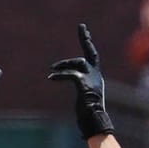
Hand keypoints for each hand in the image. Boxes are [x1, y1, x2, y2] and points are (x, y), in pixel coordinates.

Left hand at [47, 23, 114, 138]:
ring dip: (64, 64)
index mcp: (96, 77)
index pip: (93, 57)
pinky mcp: (84, 84)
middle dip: (85, 39)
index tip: (85, 32)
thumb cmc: (89, 115)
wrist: (94, 121)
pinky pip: (70, 75)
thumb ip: (82, 90)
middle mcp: (96, 76)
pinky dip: (60, 75)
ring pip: (78, 63)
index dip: (88, 43)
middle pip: (90, 53)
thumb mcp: (85, 99)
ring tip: (52, 69)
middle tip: (82, 26)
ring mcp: (91, 79)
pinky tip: (51, 77)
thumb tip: (78, 94)